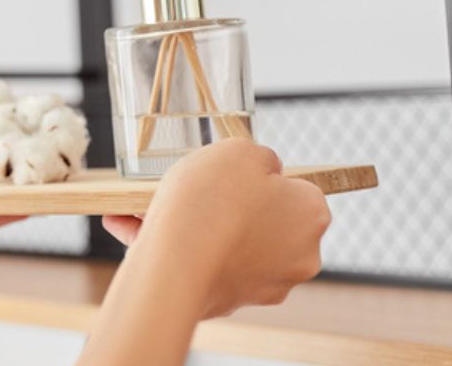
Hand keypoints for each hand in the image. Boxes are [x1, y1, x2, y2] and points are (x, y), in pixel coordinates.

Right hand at [108, 139, 330, 317]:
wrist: (176, 265)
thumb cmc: (210, 201)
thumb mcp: (239, 150)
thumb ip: (260, 157)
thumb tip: (264, 169)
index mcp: (312, 214)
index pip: (296, 188)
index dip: (260, 178)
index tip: (232, 176)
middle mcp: (301, 255)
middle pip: (264, 220)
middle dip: (231, 206)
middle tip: (194, 191)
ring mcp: (267, 283)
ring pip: (232, 246)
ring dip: (200, 227)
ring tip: (153, 209)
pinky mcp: (231, 302)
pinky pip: (206, 267)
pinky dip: (180, 250)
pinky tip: (139, 230)